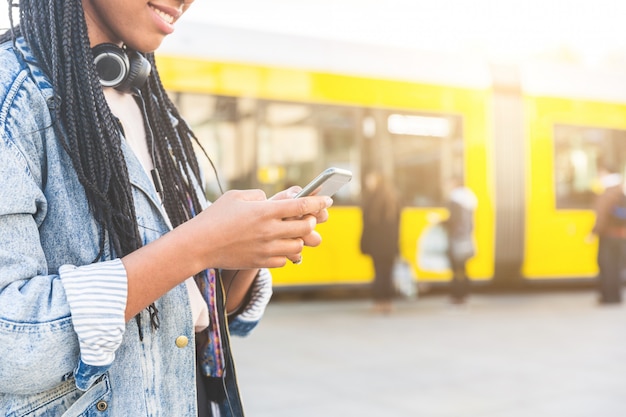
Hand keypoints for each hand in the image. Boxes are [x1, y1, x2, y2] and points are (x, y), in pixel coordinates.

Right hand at [181, 189, 331, 269]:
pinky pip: (284, 260)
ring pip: (298, 247)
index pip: (301, 206)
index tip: (327, 200)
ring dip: (299, 239)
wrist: (198, 245)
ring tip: (292, 234)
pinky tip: (278, 247)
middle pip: (305, 227)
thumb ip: (257, 195)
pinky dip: (285, 254)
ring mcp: (265, 248)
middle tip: (307, 219)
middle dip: (310, 222)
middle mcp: (269, 230)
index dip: (318, 202)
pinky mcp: (260, 262)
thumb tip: (271, 200)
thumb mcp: (235, 197)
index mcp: (264, 211)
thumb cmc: (214, 217)